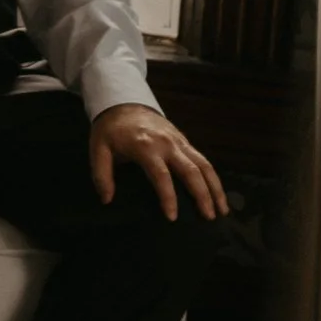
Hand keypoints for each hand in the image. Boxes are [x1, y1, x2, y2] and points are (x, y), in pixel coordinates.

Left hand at [89, 103, 223, 221]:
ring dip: (215, 187)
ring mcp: (179, 141)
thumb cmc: (110, 130)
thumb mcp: (98, 148)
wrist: (124, 102)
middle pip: (191, 170)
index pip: (161, 175)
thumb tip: (107, 200)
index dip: (168, 196)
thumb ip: (101, 174)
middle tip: (209, 218)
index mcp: (145, 147)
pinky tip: (218, 194)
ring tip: (222, 210)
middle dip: (202, 195)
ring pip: (204, 165)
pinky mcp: (185, 141)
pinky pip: (203, 160)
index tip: (172, 217)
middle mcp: (167, 144)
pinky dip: (213, 178)